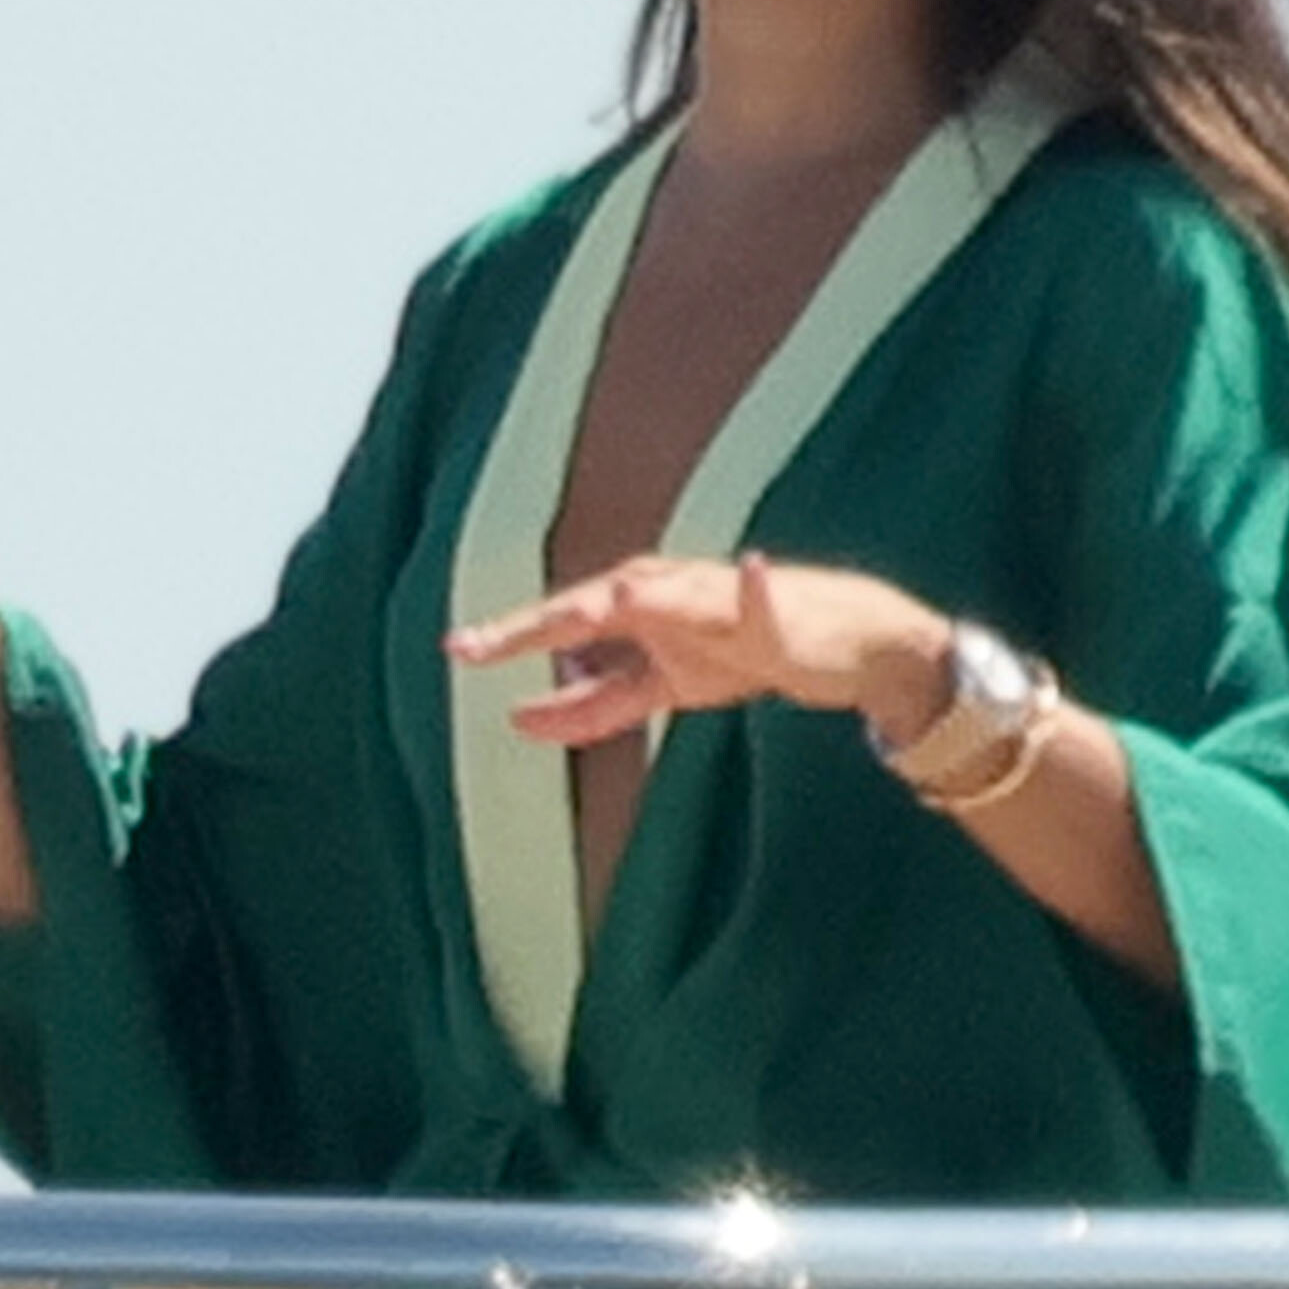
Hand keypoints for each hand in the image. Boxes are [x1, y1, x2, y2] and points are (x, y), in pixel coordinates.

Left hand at [446, 550, 946, 750]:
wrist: (832, 641)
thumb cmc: (739, 653)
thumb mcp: (659, 686)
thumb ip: (595, 702)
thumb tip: (528, 719)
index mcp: (636, 609)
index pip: (563, 627)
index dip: (511, 638)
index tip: (457, 650)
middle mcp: (666, 595)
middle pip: (596, 608)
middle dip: (543, 622)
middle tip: (488, 641)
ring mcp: (720, 602)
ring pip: (675, 598)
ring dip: (647, 595)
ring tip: (620, 593)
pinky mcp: (776, 618)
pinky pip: (766, 604)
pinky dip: (758, 589)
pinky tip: (753, 569)